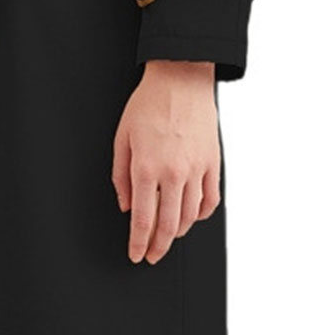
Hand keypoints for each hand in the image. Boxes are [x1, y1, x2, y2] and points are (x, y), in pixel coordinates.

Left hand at [111, 59, 220, 263]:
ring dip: (179, 233)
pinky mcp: (213, 162)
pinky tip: (193, 216)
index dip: (138, 243)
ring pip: (191, 216)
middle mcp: (173, 173)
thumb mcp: (122, 137)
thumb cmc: (149, 103)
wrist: (181, 79)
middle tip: (152, 255)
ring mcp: (197, 169)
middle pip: (169, 226)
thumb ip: (120, 176)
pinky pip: (211, 199)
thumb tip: (126, 205)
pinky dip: (202, 214)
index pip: (143, 219)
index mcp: (147, 167)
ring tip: (169, 237)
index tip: (136, 254)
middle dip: (158, 246)